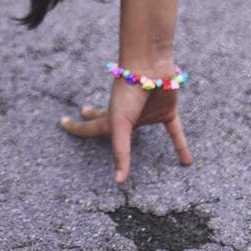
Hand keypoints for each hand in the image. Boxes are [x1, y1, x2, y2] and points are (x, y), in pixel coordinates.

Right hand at [59, 76, 192, 184]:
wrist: (150, 68)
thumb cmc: (129, 92)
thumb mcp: (120, 124)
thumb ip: (120, 153)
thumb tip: (118, 181)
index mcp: (112, 118)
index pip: (90, 127)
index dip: (77, 129)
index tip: (63, 123)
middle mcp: (128, 117)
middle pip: (109, 122)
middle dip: (94, 120)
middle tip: (83, 116)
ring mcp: (147, 113)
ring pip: (142, 127)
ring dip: (137, 132)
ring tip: (133, 128)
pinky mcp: (167, 111)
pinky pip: (174, 131)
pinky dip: (181, 146)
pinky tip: (186, 162)